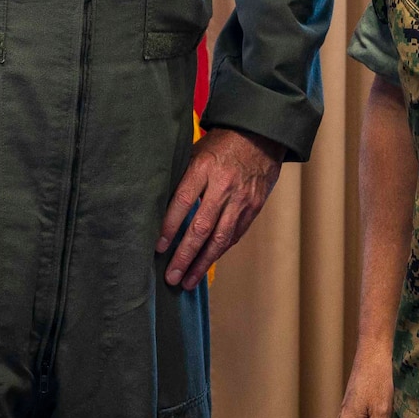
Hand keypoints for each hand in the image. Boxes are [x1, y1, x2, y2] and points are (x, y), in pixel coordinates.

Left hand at [156, 127, 284, 288]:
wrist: (261, 136)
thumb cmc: (221, 144)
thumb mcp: (196, 151)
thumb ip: (182, 178)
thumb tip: (159, 208)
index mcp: (204, 167)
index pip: (182, 202)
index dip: (169, 227)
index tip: (158, 247)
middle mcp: (223, 186)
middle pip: (201, 227)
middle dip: (184, 255)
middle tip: (171, 276)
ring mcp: (241, 199)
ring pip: (220, 238)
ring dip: (202, 263)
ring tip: (188, 281)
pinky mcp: (253, 208)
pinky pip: (234, 235)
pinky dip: (219, 252)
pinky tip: (207, 264)